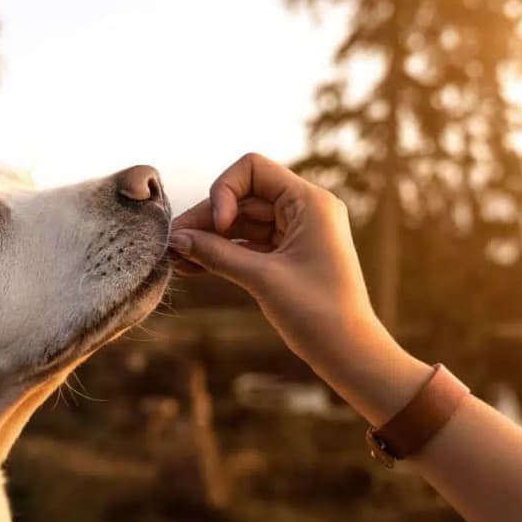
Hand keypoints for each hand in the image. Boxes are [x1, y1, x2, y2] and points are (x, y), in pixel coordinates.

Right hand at [169, 153, 428, 424]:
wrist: (349, 353)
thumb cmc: (317, 313)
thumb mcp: (263, 279)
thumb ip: (217, 254)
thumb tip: (176, 239)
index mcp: (310, 202)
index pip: (253, 169)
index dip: (225, 190)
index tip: (218, 226)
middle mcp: (304, 209)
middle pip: (242, 197)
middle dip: (207, 219)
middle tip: (172, 244)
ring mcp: (295, 233)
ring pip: (241, 223)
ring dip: (209, 238)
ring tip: (175, 258)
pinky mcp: (287, 256)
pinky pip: (248, 245)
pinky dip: (223, 253)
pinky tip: (192, 266)